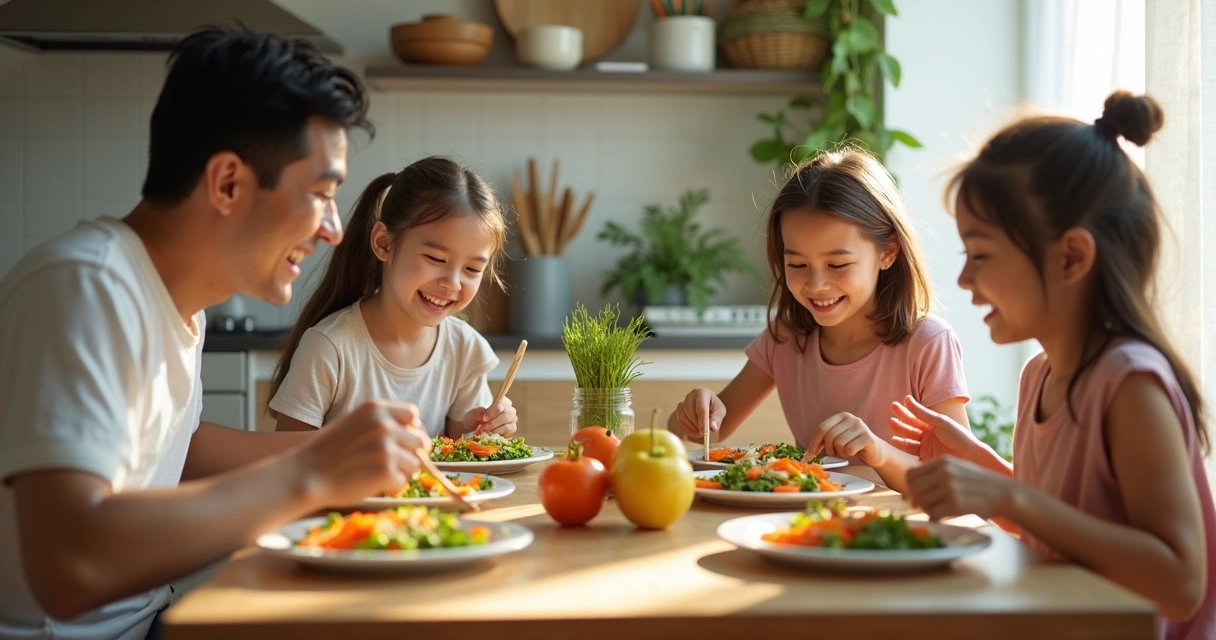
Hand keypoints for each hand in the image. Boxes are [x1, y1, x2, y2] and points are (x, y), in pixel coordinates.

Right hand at [296, 400, 429, 507]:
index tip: (402, 443)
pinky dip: (392, 488)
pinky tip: (374, 485)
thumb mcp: (354, 423)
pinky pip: (403, 482)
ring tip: (378, 475)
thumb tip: (416, 436)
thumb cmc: (328, 452)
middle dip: (410, 454)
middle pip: (420, 441)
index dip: (411, 431)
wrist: (305, 474)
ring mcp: (387, 448)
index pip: (413, 415)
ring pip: (415, 464)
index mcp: (376, 409)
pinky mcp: (386, 471)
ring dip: (401, 472)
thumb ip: (382, 424)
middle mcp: (384, 425)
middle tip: (392, 465)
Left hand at [464, 397, 517, 436]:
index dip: (493, 412)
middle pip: (507, 416)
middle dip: (494, 423)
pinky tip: (491, 436)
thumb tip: (484, 415)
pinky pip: (508, 434)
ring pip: (508, 426)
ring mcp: (512, 421)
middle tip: (483, 428)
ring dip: (495, 430)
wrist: (474, 430)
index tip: (484, 418)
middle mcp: (510, 410)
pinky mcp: (511, 432)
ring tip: (485, 433)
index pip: (501, 405)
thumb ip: (477, 413)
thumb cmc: (475, 420)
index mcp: (502, 402)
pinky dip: (498, 436)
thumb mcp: (472, 415)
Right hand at [673, 388, 725, 440]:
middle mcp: (690, 395)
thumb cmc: (714, 409)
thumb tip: (713, 427)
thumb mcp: (720, 412)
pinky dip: (687, 429)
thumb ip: (717, 419)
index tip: (704, 432)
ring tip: (701, 432)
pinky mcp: (678, 410)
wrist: (708, 408)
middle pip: (691, 413)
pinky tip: (695, 432)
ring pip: (684, 417)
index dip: (702, 421)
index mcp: (702, 392)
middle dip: (697, 425)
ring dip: (692, 428)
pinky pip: (680, 422)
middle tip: (704, 433)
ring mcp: (682, 402)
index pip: (701, 408)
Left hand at [806, 412, 890, 466]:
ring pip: (839, 443)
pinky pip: (849, 449)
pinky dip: (849, 454)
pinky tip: (854, 452)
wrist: (875, 452)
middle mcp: (851, 418)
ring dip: (840, 452)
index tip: (809, 456)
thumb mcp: (837, 440)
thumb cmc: (853, 446)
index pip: (822, 428)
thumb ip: (824, 441)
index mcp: (841, 417)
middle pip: (829, 435)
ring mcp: (860, 426)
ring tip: (846, 452)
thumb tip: (806, 455)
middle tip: (835, 454)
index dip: (814, 443)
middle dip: (829, 449)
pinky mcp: (868, 437)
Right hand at [889, 395, 981, 461]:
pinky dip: (902, 448)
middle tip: (890, 420)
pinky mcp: (925, 459)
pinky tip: (895, 442)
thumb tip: (906, 399)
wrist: (971, 457)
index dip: (903, 412)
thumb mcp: (940, 421)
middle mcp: (927, 436)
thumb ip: (922, 413)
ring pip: (907, 440)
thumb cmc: (959, 436)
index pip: (914, 417)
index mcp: (932, 425)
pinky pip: (910, 453)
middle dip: (899, 424)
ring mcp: (925, 447)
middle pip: (909, 429)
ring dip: (899, 435)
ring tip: (891, 430)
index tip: (894, 406)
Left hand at [905, 455, 1015, 519]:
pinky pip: (932, 514)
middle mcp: (944, 472)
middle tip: (920, 507)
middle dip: (913, 500)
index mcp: (942, 461)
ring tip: (935, 510)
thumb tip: (908, 491)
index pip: (910, 474)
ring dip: (924, 509)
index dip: (908, 487)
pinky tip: (941, 516)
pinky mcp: (955, 503)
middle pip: (912, 489)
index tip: (911, 496)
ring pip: (921, 502)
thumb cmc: (977, 483)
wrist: (1002, 493)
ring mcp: (949, 487)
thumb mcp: (956, 469)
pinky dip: (933, 517)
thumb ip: (934, 475)